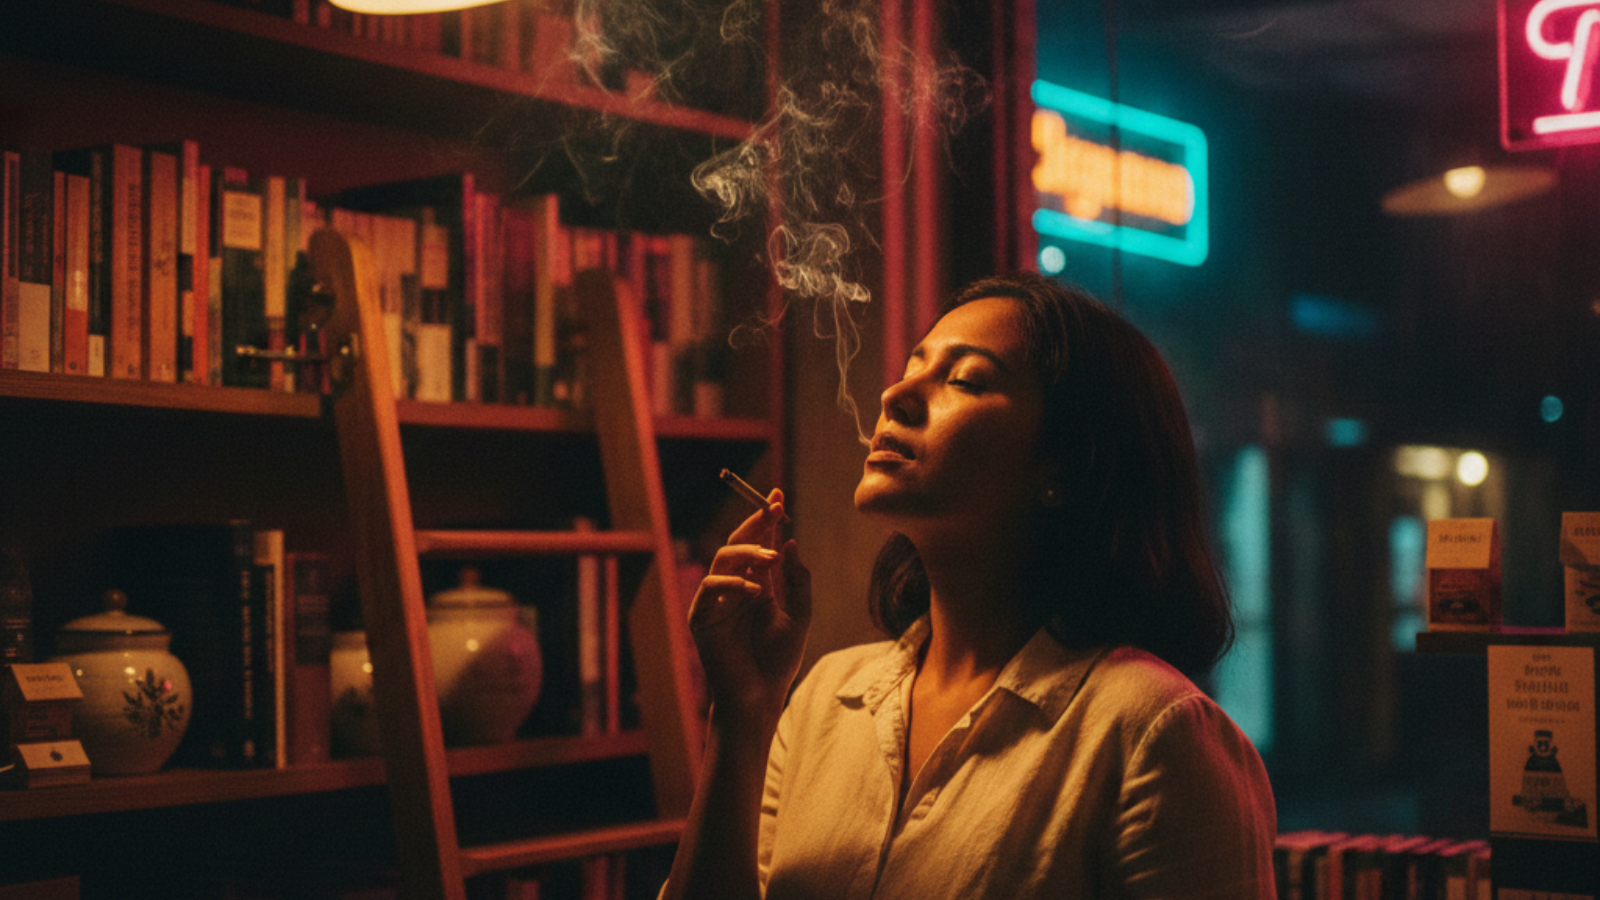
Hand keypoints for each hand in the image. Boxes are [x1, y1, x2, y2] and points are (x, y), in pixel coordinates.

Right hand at [688, 489, 811, 728]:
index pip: (759, 543)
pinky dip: (732, 583)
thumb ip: (798, 581)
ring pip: (723, 558)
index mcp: (756, 584)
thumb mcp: (800, 616)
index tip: (778, 496)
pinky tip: (754, 591)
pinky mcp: (701, 617)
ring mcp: (715, 601)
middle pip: (738, 542)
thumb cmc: (778, 661)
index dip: (766, 518)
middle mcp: (734, 587)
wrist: (759, 697)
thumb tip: (789, 543)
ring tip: (772, 559)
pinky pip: (710, 588)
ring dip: (747, 551)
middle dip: (755, 523)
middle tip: (774, 510)